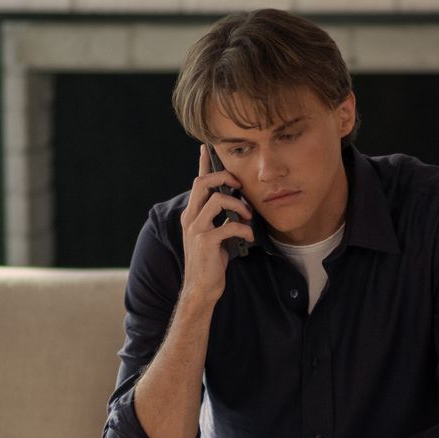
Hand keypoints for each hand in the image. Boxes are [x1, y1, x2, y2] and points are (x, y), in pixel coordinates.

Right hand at [178, 144, 254, 308]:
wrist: (201, 288)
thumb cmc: (210, 262)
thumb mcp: (214, 235)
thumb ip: (220, 219)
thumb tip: (238, 206)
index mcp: (192, 214)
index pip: (197, 183)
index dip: (202, 164)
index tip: (207, 147)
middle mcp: (190, 217)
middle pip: (203, 183)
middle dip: (224, 178)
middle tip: (240, 186)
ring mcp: (196, 229)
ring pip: (216, 200)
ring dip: (238, 205)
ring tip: (248, 216)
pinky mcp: (206, 242)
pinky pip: (228, 226)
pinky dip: (243, 229)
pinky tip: (249, 237)